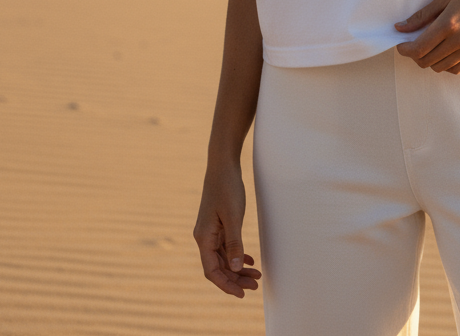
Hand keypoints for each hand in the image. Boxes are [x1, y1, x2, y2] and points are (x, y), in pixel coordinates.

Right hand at [194, 162, 261, 297]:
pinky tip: (249, 261)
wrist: (223, 165)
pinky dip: (237, 256)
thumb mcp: (234, 216)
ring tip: (256, 276)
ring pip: (223, 258)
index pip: (212, 270)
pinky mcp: (218, 225)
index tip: (242, 294)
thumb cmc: (227, 188)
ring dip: (238, 269)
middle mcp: (204, 237)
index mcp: (204, 237)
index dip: (226, 284)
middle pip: (218, 267)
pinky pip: (225, 247)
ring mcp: (210, 231)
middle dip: (235, 279)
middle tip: (255, 285)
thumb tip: (236, 268)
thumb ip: (235, 243)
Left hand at [394, 0, 459, 74]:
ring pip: (440, 67)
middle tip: (412, 45)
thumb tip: (401, 28)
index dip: (404, 50)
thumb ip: (422, 15)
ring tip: (428, 48)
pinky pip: (456, 69)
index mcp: (448, 24)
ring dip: (429, 61)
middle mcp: (459, 40)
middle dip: (414, 55)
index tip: (400, 45)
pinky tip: (443, 53)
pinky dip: (445, 65)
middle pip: (426, 60)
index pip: (419, 48)